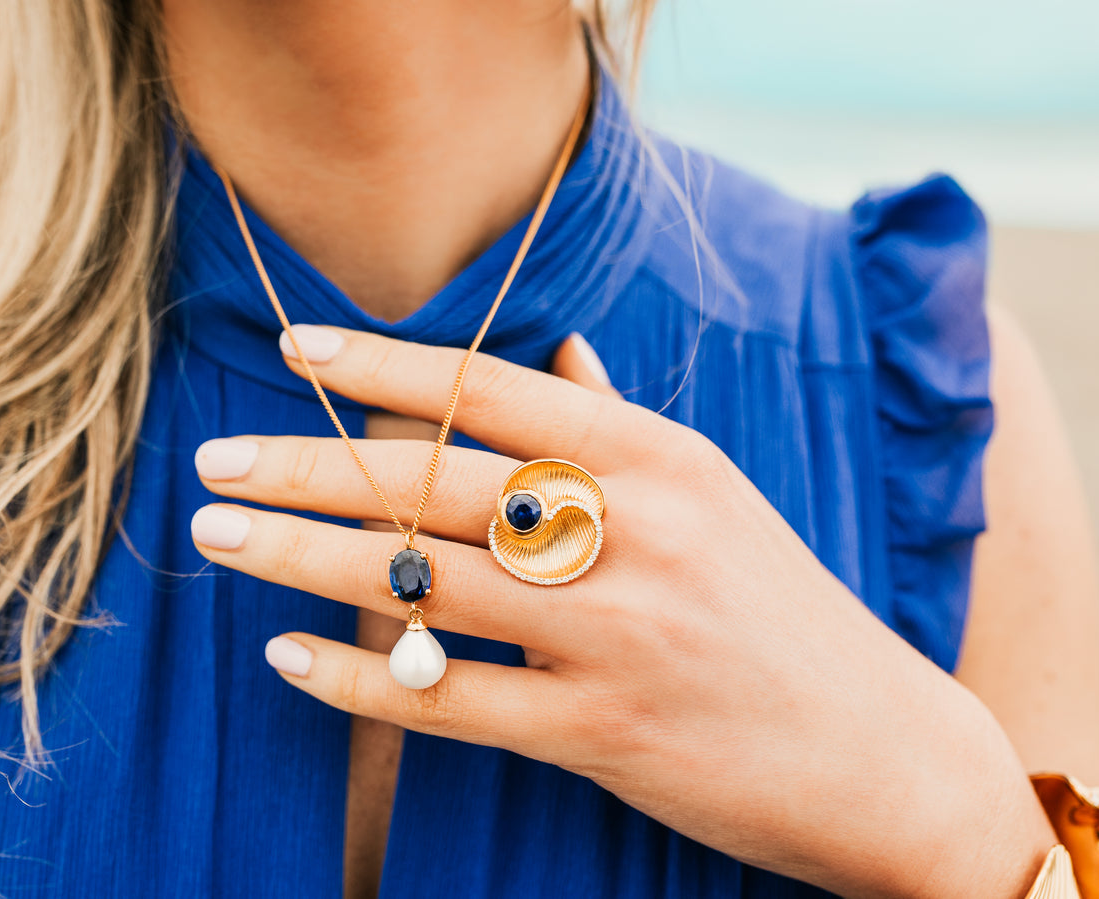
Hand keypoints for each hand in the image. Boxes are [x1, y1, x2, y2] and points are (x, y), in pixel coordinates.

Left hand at [190, 324, 1056, 898]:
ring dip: (305, 559)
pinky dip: (361, 678)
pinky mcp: (606, 735)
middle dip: (309, 468)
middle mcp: (637, 533)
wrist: (883, 751)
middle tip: (215, 462)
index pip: (496, 389)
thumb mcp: (717, 496)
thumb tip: (557, 352)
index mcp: (662, 460)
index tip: (296, 348)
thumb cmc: (785, 612)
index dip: (385, 364)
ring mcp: (620, 637)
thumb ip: (621, 425)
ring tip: (219, 537)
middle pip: (440, 484)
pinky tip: (288, 657)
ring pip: (427, 584)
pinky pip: (454, 701)